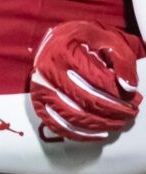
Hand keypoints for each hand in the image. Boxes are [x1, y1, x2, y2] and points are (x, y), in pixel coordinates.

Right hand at [31, 20, 141, 141]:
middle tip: (131, 113)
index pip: (97, 81)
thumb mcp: (107, 40)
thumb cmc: (84, 40)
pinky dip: (79, 133)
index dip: (119, 94)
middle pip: (85, 100)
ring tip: (118, 123)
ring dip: (99, 124)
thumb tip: (128, 88)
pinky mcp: (38, 102)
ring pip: (72, 115)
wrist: (58, 40)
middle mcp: (47, 72)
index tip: (135, 99)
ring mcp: (40, 89)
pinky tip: (98, 133)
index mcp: (63, 53)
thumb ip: (122, 62)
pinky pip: (57, 124)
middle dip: (113, 111)